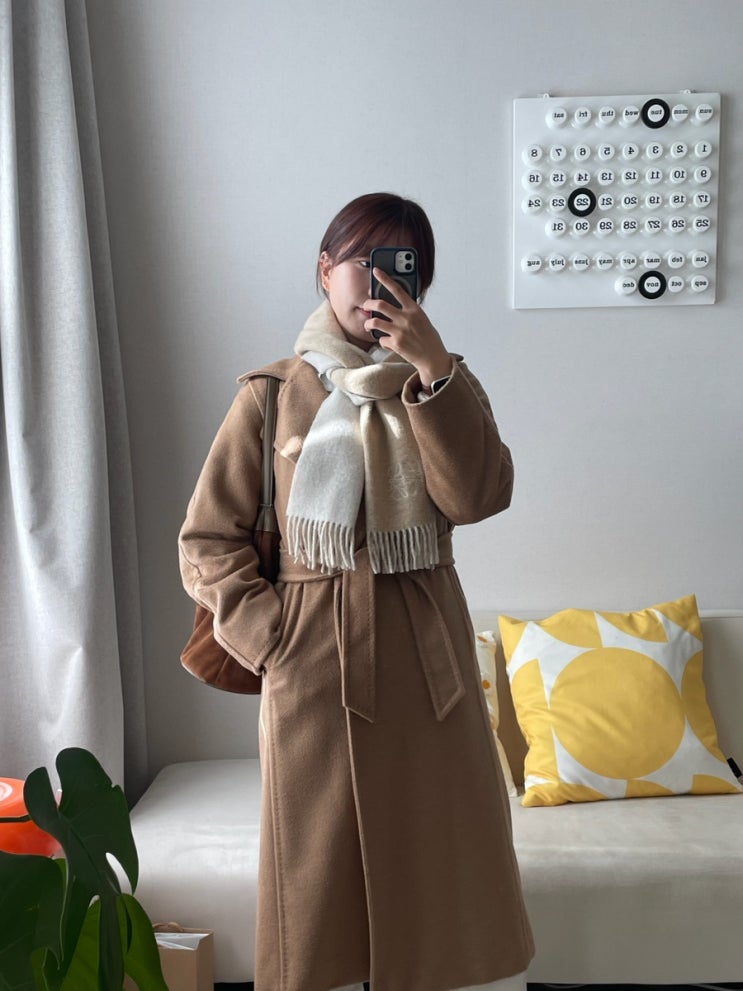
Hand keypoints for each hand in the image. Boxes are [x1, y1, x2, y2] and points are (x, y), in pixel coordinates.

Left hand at [364, 268, 452, 389]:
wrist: (433, 357)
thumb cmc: (428, 338)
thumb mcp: (422, 319)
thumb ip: (409, 311)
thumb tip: (393, 305)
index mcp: (414, 309)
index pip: (397, 289)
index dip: (385, 278)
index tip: (376, 271)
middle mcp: (406, 318)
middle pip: (380, 304)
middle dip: (369, 303)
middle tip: (366, 305)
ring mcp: (400, 331)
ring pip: (374, 321)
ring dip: (368, 323)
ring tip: (368, 325)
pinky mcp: (396, 344)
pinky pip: (381, 339)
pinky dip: (382, 341)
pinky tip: (389, 344)